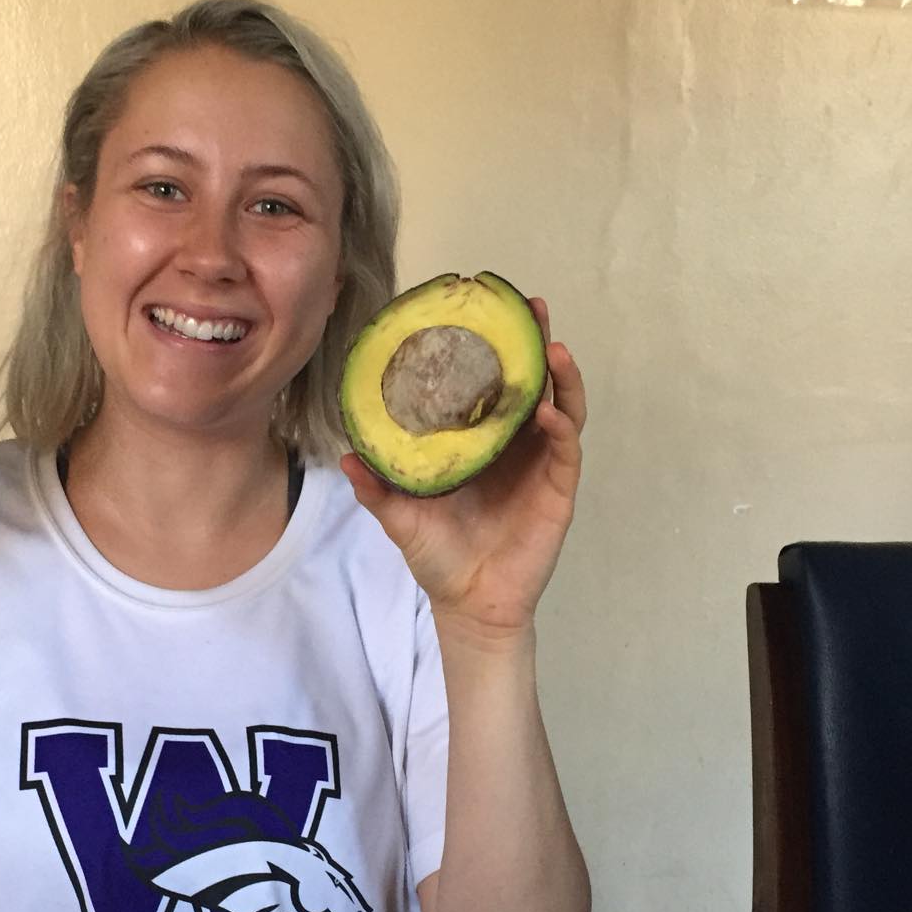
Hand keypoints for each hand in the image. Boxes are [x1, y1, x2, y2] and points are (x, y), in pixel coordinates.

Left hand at [340, 299, 584, 643]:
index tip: (484, 311)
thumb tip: (345, 455)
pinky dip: (561, 426)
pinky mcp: (557, 490)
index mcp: (480, 440)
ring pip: (560, 407)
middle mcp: (514, 445)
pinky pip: (565, 450)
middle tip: (531, 306)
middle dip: (535, 343)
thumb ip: (377, 486)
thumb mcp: (400, 516)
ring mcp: (540, 464)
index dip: (492, 348)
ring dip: (560, 376)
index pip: (490, 384)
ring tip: (551, 347)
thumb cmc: (438, 555)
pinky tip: (550, 409)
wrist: (468, 604)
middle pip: (533, 383)